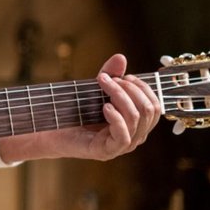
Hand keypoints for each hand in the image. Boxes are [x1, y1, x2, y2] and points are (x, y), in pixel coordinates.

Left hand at [0, 54, 160, 162]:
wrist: (53, 130)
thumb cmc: (77, 112)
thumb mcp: (96, 90)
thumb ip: (111, 75)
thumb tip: (121, 57)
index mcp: (138, 123)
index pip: (155, 106)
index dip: (143, 88)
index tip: (125, 76)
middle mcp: (135, 136)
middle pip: (148, 110)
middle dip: (131, 89)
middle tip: (110, 79)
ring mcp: (122, 146)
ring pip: (136, 118)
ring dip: (120, 96)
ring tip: (103, 85)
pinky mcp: (107, 151)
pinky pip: (123, 135)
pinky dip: (116, 117)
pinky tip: (104, 106)